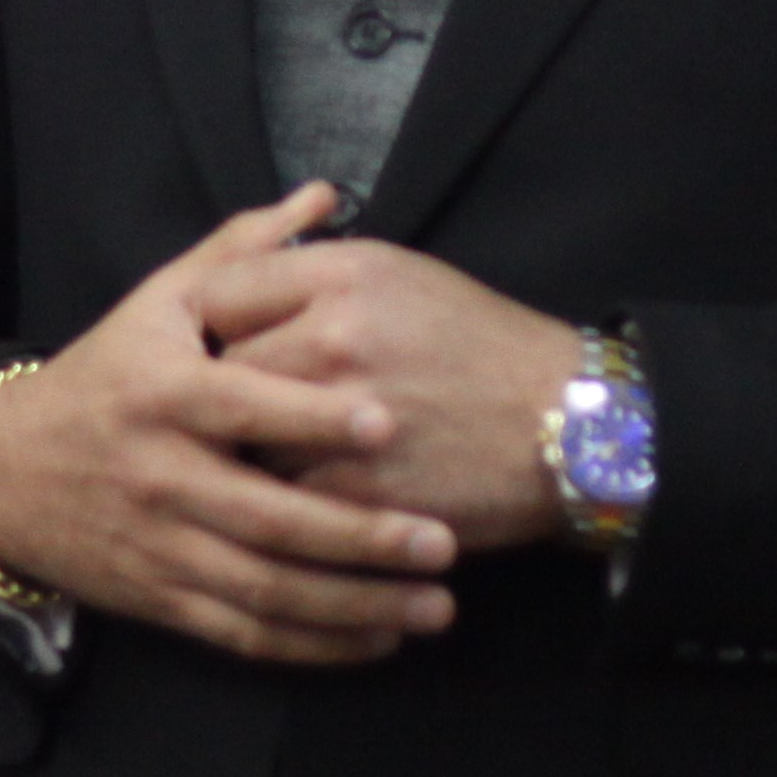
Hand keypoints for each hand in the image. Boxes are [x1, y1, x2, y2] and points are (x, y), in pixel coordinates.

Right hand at [0, 182, 463, 665]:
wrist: (2, 473)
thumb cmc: (104, 375)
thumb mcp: (159, 300)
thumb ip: (246, 250)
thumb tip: (324, 194)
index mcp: (161, 393)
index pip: (243, 406)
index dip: (313, 418)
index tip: (389, 422)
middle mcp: (159, 475)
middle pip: (267, 516)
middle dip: (359, 536)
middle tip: (442, 542)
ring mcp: (160, 545)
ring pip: (265, 589)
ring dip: (354, 604)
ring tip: (436, 606)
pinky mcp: (161, 599)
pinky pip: (245, 632)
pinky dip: (313, 643)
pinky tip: (378, 638)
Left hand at [184, 236, 578, 554]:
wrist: (567, 425)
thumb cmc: (481, 345)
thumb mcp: (401, 275)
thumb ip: (313, 272)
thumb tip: (230, 289)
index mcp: (344, 273)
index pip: (219, 291)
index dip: (209, 325)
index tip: (211, 348)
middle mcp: (336, 336)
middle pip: (219, 370)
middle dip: (223, 396)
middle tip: (235, 412)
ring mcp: (342, 419)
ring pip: (241, 441)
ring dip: (247, 453)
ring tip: (266, 459)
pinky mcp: (355, 492)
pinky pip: (279, 501)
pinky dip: (284, 505)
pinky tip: (302, 502)